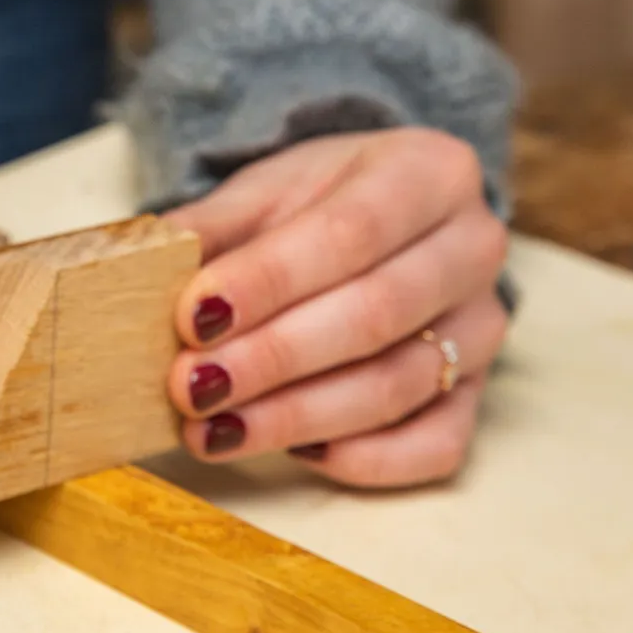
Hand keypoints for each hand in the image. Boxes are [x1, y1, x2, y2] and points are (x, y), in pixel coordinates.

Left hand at [163, 129, 508, 487]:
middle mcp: (473, 247)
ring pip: (397, 385)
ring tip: (216, 429)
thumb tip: (150, 263)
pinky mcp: (477, 394)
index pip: (348, 232)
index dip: (268, 281)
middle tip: (193, 386)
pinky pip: (437, 446)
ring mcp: (481, 327)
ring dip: (298, 416)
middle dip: (273, 358)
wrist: (386, 217)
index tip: (194, 316)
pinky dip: (368, 461)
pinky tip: (298, 456)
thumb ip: (214, 226)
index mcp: (431, 172)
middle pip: (375, 314)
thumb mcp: (268, 188)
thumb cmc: (322, 200)